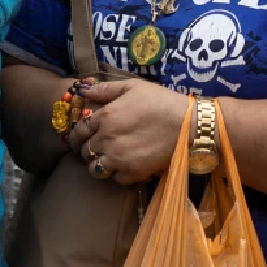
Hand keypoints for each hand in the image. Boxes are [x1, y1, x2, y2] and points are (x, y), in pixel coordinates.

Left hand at [66, 77, 191, 184]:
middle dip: (88, 149)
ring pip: (95, 169)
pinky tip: (125, 166)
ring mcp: (119, 158)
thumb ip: (106, 89)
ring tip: (107, 160)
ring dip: (98, 164)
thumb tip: (84, 91)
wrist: (189, 125)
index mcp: (106, 117)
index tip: (78, 138)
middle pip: (85, 151)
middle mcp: (108, 139)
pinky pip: (115, 179)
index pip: (80, 130)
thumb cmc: (162, 102)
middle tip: (96, 148)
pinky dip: (117, 174)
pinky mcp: (133, 173)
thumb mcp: (134, 87)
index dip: (77, 135)